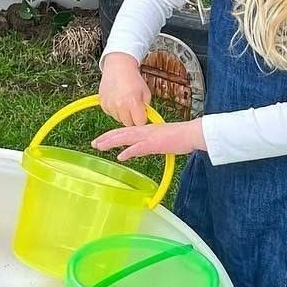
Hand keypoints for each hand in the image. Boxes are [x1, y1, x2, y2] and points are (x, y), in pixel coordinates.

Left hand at [92, 119, 206, 162]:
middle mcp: (145, 131)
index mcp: (145, 130)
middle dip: (106, 138)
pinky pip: (139, 147)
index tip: (100, 139)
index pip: (125, 131)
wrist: (192, 133)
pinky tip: (120, 156)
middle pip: (121, 133)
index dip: (111, 135)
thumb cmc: (179, 137)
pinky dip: (129, 151)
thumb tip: (134, 152)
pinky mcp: (155, 143)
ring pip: (126, 138)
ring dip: (112, 142)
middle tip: (93, 143)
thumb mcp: (158, 142)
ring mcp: (149, 136)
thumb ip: (145, 146)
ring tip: (100, 146)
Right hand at [99, 52, 153, 126]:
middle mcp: (120, 105)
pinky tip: (118, 99)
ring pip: (119, 119)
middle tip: (134, 107)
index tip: (142, 114)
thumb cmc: (134, 79)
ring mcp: (110, 105)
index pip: (139, 123)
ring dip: (123, 114)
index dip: (142, 119)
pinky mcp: (103, 104)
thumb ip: (146, 108)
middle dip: (133, 118)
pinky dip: (115, 110)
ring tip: (125, 101)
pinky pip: (112, 114)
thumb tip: (144, 119)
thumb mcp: (146, 93)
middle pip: (128, 123)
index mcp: (133, 102)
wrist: (119, 67)